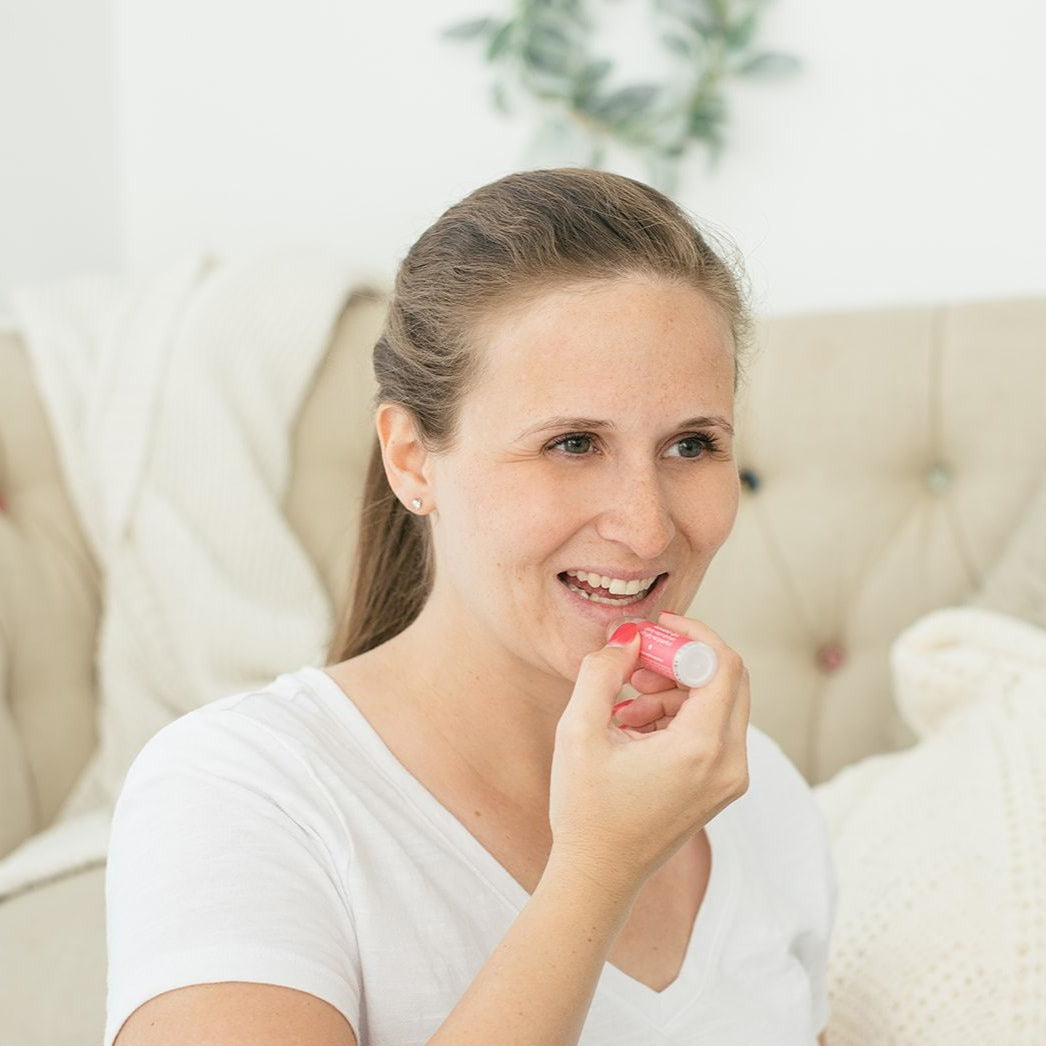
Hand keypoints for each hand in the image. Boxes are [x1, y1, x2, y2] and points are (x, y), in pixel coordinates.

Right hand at [547, 612, 750, 893]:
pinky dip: (677, 716)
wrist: (598, 878)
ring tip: (624, 704)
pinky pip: (711, 730)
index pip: (723, 665)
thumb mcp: (579, 731)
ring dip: (674, 689)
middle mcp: (729, 764)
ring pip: (718, 704)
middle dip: (682, 660)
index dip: (691, 635)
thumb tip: (629, 638)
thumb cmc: (586, 811)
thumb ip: (603, 671)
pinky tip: (633, 727)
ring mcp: (729, 779)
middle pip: (728, 681)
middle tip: (637, 660)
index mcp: (702, 748)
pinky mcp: (719, 787)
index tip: (654, 628)